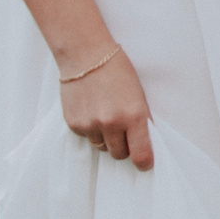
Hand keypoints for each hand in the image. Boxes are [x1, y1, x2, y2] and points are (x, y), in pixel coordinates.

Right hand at [61, 49, 153, 169]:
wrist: (86, 55)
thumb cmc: (117, 71)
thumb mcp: (138, 94)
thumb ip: (141, 120)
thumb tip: (144, 143)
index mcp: (133, 116)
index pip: (140, 155)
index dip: (144, 163)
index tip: (145, 163)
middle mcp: (111, 124)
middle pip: (119, 154)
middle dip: (124, 146)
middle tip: (124, 131)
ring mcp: (90, 125)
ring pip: (101, 147)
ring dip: (106, 138)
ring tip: (105, 115)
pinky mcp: (74, 124)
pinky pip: (86, 137)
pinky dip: (90, 129)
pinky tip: (91, 109)